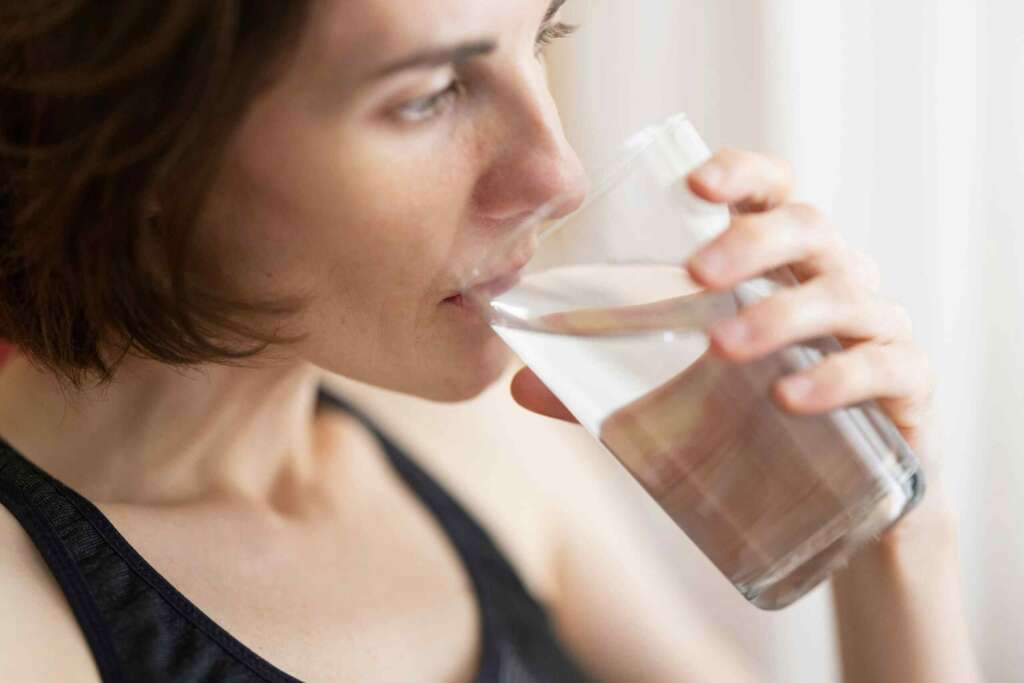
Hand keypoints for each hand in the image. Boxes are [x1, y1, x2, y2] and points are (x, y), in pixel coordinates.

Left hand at [511, 148, 952, 546]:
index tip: (695, 184)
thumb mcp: (678, 397)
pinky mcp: (907, 386)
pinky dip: (839, 377)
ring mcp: (876, 328)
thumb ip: (605, 386)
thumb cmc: (753, 422)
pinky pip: (886, 366)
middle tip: (696, 276)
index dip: (741, 174)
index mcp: (778, 264)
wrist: (840, 502)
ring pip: (844, 293)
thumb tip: (517, 386)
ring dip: (782, 315)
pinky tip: (792, 399)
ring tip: (723, 350)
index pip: (770, 193)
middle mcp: (832, 279)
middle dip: (752, 242)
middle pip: (808, 227)